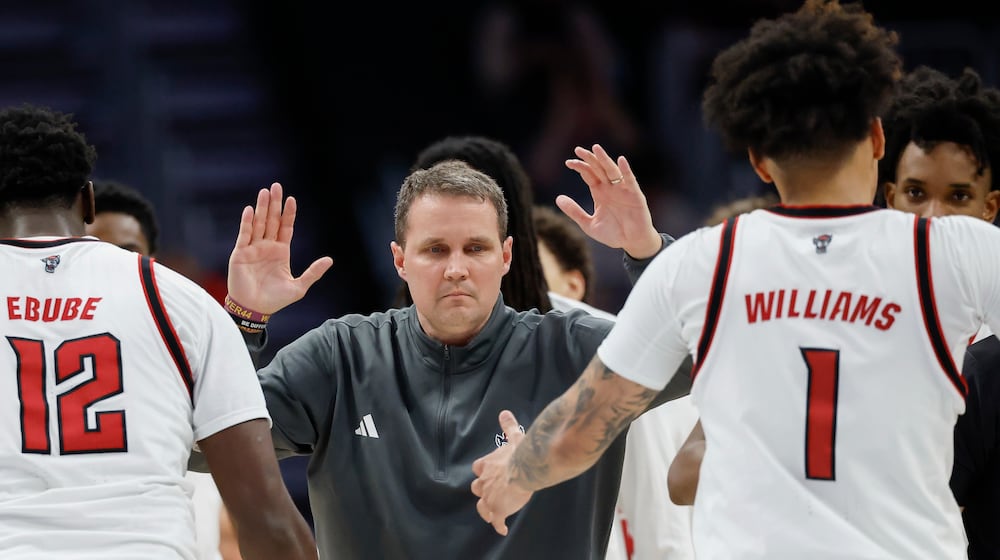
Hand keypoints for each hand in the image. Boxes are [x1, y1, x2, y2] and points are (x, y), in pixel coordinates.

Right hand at [228, 183, 333, 313]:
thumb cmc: (276, 300)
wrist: (255, 309)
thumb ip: (313, 272)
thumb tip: (330, 260)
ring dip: (261, 208)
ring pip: (258, 223)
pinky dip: (247, 222)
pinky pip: (244, 235)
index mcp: (281, 251)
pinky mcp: (240, 253)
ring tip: (264, 192)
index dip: (289, 213)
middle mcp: (267, 246)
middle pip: (271, 220)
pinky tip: (250, 210)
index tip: (292, 199)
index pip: (286, 227)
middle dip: (274, 204)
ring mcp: (253, 248)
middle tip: (276, 186)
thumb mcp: (299, 286)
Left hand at [470, 411, 533, 535]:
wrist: (524, 468)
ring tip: (492, 514)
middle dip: (482, 490)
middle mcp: (484, 482)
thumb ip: (508, 426)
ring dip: (487, 510)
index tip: (487, 472)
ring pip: (483, 507)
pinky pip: (496, 521)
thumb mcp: (514, 437)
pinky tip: (502, 529)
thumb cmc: (519, 452)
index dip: (482, 471)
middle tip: (491, 493)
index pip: (478, 468)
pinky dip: (498, 525)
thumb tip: (504, 412)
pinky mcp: (498, 510)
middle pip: (477, 488)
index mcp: (487, 465)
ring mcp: (490, 497)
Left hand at [562, 144, 661, 258]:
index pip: (588, 174)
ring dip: (604, 159)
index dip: (579, 167)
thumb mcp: (589, 224)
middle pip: (598, 168)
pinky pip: (630, 181)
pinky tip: (620, 161)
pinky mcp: (635, 195)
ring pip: (612, 171)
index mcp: (600, 192)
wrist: (632, 243)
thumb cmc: (613, 234)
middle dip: (589, 158)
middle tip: (578, 150)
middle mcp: (610, 188)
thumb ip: (574, 212)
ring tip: (596, 149)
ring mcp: (622, 190)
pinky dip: (626, 171)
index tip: (568, 163)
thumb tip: (557, 198)